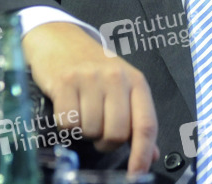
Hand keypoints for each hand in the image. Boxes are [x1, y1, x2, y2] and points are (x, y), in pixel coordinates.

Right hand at [21, 22, 159, 174]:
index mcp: (136, 81)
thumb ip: (137, 120)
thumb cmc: (94, 68)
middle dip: (106, 142)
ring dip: (85, 132)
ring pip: (91, 131)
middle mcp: (116, 77)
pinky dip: (67, 126)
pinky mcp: (65, 81)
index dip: (142, 154)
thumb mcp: (122, 87)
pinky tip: (68, 109)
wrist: (61, 40)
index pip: (146, 124)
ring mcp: (89, 78)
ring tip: (83, 113)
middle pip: (116, 134)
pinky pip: (68, 123)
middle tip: (99, 131)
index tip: (137, 174)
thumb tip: (150, 155)